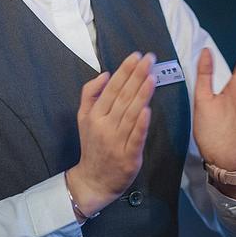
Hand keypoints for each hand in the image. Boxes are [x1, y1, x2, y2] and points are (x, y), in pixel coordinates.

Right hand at [67, 51, 155, 215]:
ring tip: (152, 76)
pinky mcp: (129, 155)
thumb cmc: (92, 145)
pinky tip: (148, 109)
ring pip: (131, 113)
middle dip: (137, 75)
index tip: (136, 56)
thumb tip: (104, 74)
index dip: (125, 71)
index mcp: (94, 114)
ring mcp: (117, 141)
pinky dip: (142, 123)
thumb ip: (90, 94)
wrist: (93, 180)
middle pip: (123, 96)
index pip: (112, 88)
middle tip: (149, 59)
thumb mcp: (83, 118)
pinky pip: (136, 136)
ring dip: (142, 94)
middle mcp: (105, 125)